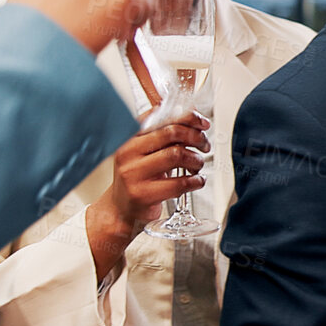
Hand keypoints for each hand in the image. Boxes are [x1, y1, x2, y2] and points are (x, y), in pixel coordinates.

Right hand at [83, 109, 210, 279]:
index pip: (159, 117)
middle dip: (196, 137)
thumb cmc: (139, 178)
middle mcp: (128, 152)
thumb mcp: (145, 152)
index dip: (186, 117)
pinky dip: (196, 181)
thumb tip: (192, 118)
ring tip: (197, 165)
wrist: (120, 209)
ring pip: (176, 155)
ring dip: (196, 160)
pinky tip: (196, 181)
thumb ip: (165, 135)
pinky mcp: (142, 194)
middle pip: (171, 133)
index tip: (201, 123)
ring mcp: (133, 174)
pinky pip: (179, 183)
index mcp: (130, 138)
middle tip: (204, 145)